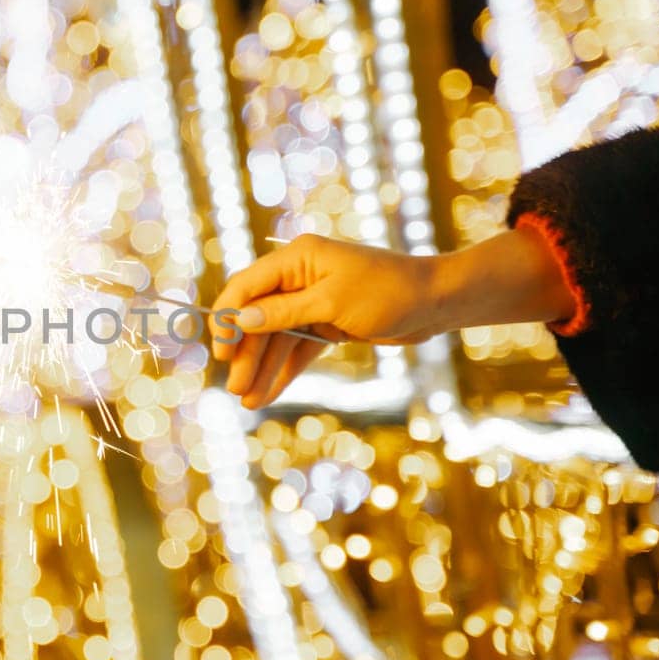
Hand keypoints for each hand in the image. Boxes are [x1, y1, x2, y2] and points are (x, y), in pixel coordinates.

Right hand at [208, 227, 575, 408]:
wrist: (436, 302)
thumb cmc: (388, 292)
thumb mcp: (332, 304)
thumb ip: (284, 313)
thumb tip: (242, 320)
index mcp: (297, 258)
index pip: (248, 286)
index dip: (229, 318)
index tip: (221, 351)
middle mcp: (300, 276)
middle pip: (259, 318)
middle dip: (246, 354)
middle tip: (235, 388)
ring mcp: (313, 301)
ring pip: (276, 338)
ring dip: (262, 368)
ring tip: (248, 401)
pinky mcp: (328, 323)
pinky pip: (298, 349)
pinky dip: (285, 370)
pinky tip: (269, 394)